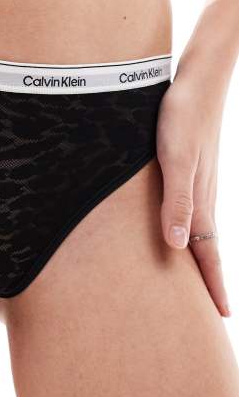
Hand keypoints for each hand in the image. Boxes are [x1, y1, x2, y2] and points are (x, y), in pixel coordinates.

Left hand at [156, 67, 229, 317]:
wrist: (198, 80)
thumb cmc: (182, 117)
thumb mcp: (176, 159)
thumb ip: (176, 200)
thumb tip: (175, 245)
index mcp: (199, 200)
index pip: (207, 253)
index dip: (213, 284)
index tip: (222, 316)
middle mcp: (200, 196)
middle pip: (205, 247)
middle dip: (208, 279)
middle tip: (212, 310)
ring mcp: (196, 182)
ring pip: (197, 229)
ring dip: (198, 256)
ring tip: (193, 278)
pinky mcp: (188, 168)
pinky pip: (188, 209)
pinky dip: (187, 229)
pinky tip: (176, 228)